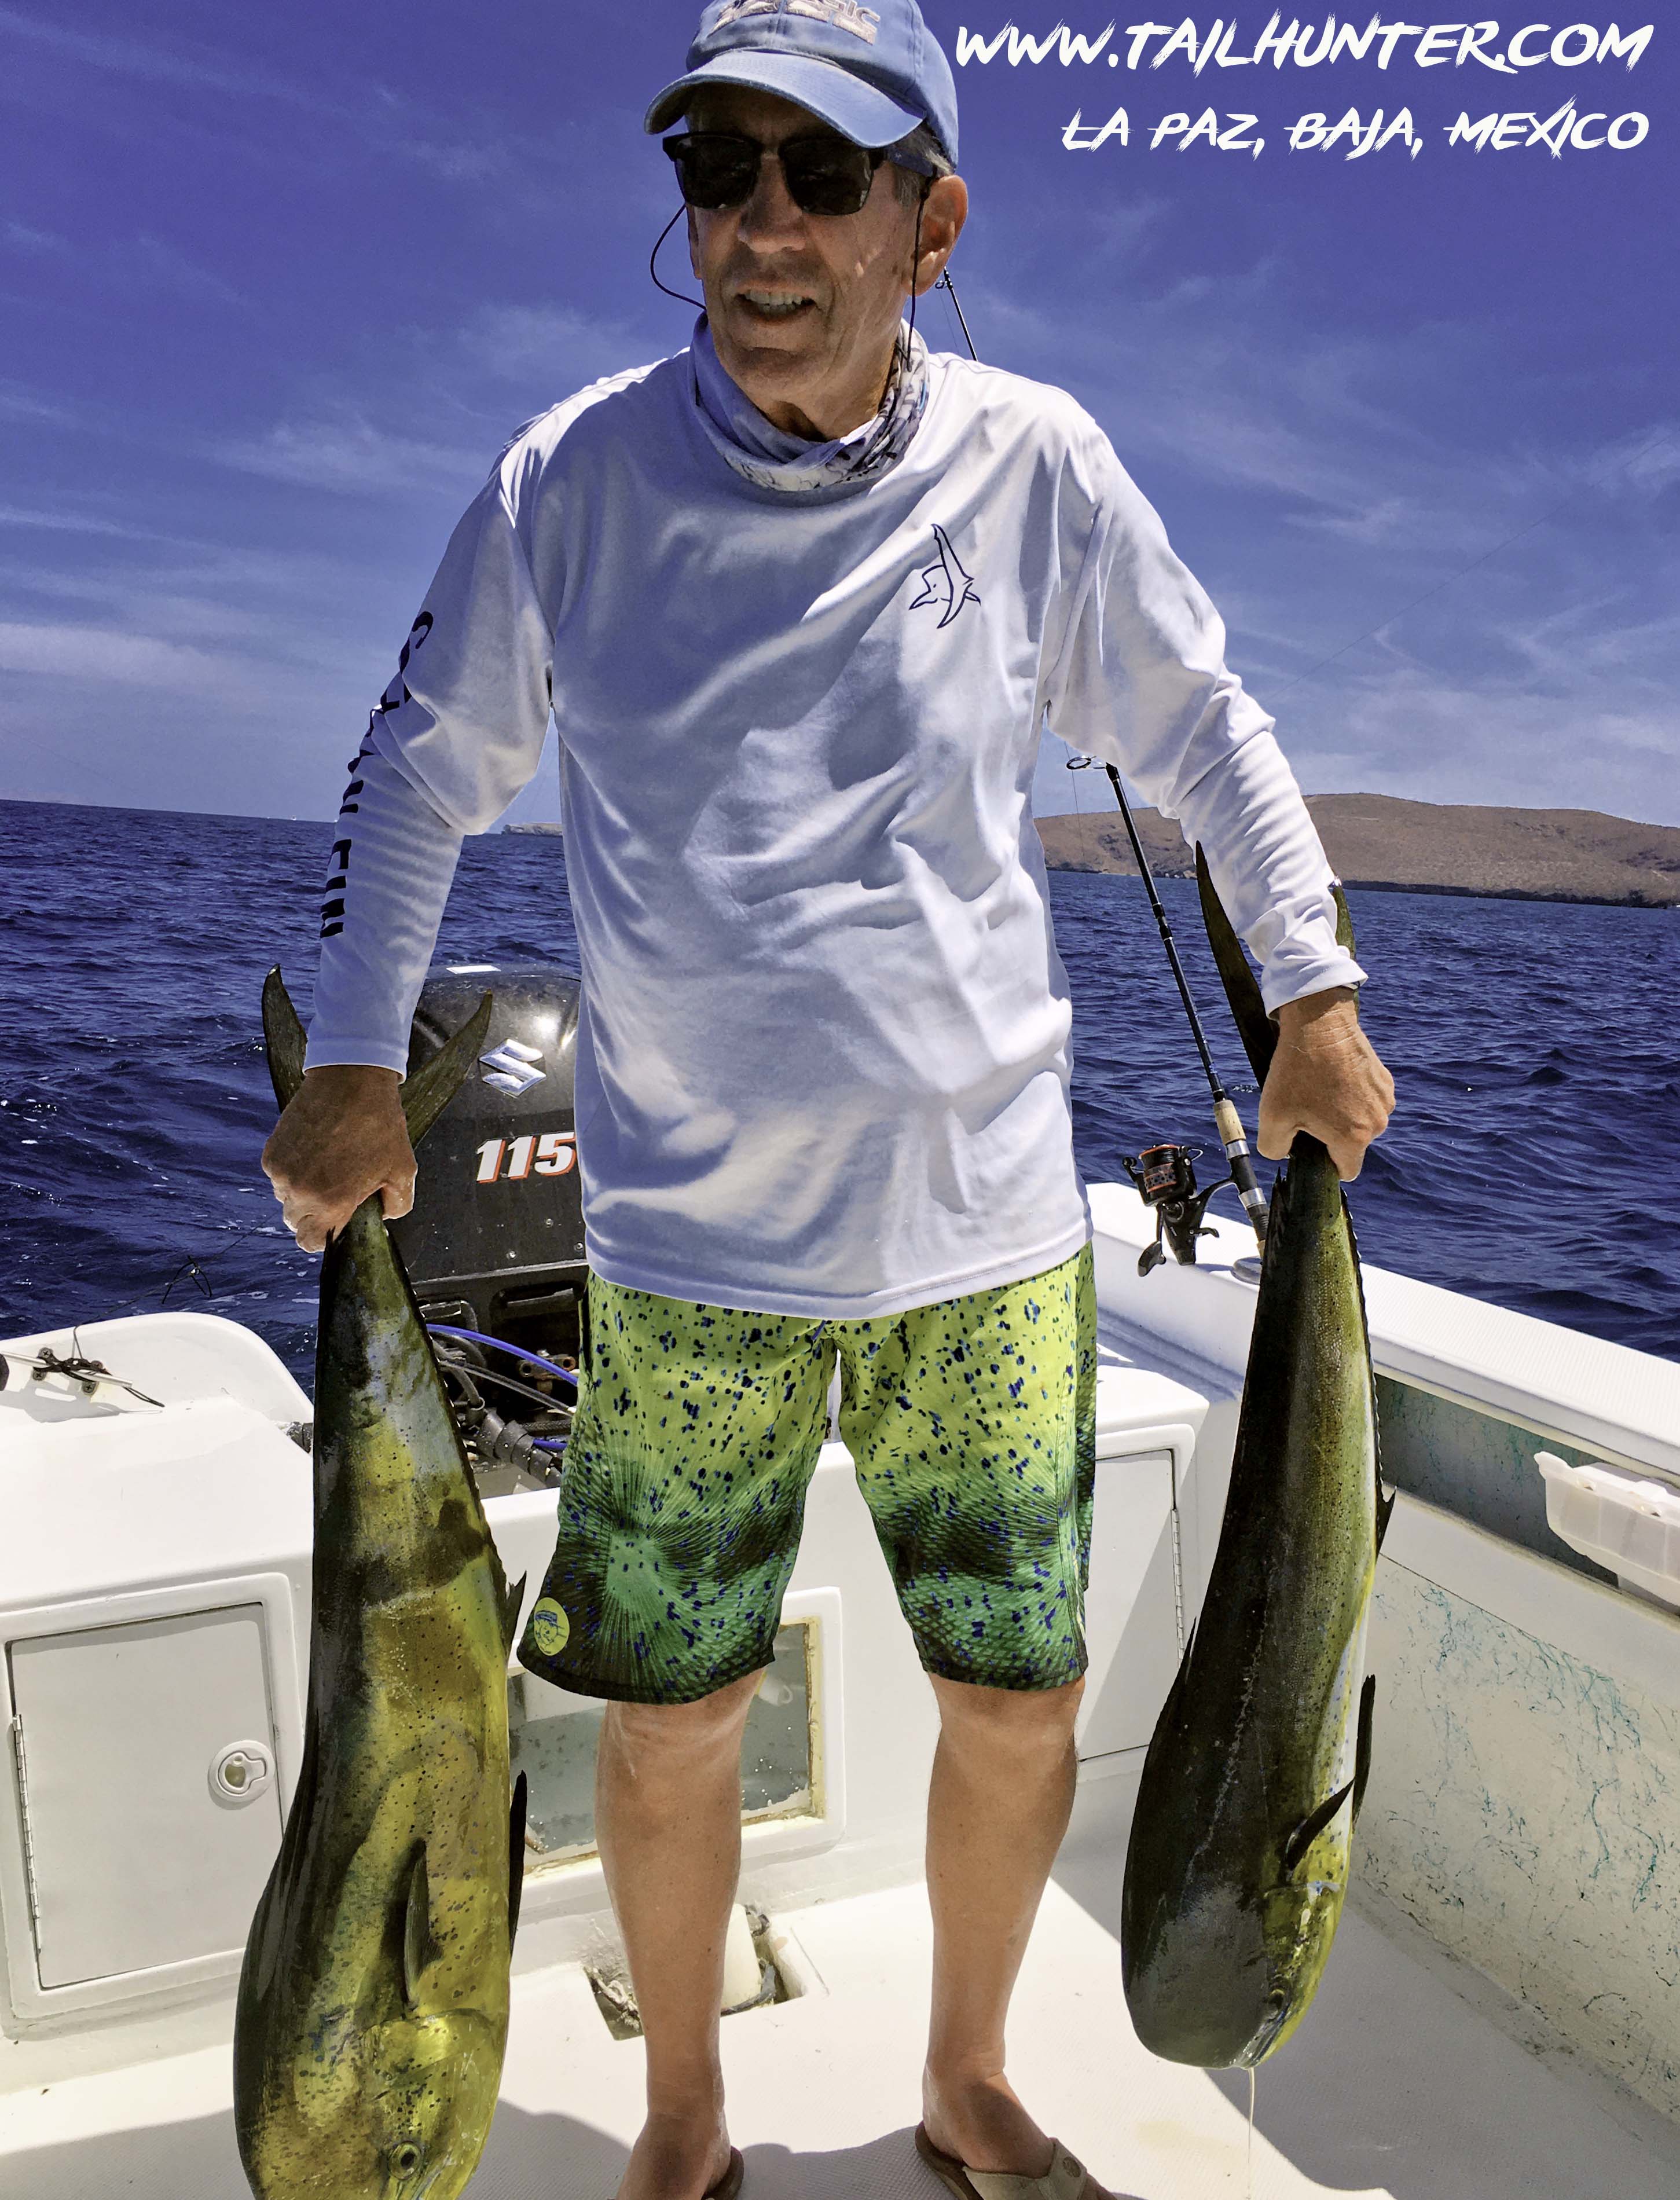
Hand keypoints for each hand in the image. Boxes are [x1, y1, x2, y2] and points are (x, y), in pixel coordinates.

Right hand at [261, 1065, 415, 1252]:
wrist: (351, 1079)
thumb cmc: (380, 1124)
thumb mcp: (403, 1170)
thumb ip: (395, 1206)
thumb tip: (379, 1217)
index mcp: (332, 1202)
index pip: (311, 1242)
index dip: (324, 1237)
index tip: (336, 1223)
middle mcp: (300, 1191)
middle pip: (297, 1222)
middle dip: (315, 1213)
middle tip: (337, 1189)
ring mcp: (281, 1171)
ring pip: (286, 1198)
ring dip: (302, 1191)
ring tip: (328, 1165)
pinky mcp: (271, 1152)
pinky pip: (279, 1175)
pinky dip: (293, 1170)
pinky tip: (315, 1150)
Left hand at [1258, 988, 1394, 1181]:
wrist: (1319, 1024)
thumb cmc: (1296, 1071)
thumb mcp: (1271, 1116)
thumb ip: (1274, 1148)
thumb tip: (1284, 1153)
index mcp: (1354, 1138)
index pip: (1347, 1171)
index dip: (1326, 1165)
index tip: (1311, 1146)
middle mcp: (1378, 1122)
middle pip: (1353, 1144)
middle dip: (1331, 1134)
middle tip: (1308, 1109)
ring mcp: (1385, 1099)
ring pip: (1361, 1121)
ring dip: (1343, 1114)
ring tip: (1320, 1090)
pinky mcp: (1385, 1080)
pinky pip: (1367, 1100)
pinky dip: (1353, 1095)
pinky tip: (1334, 1077)